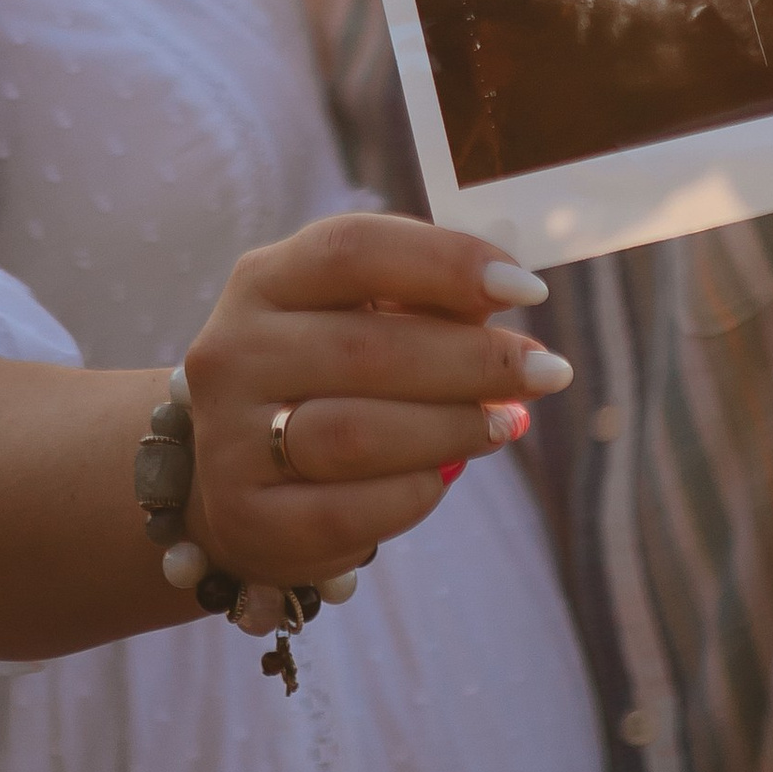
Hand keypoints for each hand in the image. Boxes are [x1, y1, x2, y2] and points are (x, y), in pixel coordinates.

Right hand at [181, 215, 567, 585]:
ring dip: (453, 427)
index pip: (351, 250)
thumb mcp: (348, 317)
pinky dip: (416, 491)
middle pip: (366, 347)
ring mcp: (229, 442)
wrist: (227, 479)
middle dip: (473, 359)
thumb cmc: (318, 378)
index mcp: (262, 281)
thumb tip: (511, 293)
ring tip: (506, 421)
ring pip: (357, 434)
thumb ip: (419, 299)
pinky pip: (350, 511)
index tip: (527, 287)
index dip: (445, 261)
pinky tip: (446, 473)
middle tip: (545, 370)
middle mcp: (232, 353)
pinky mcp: (249, 521)